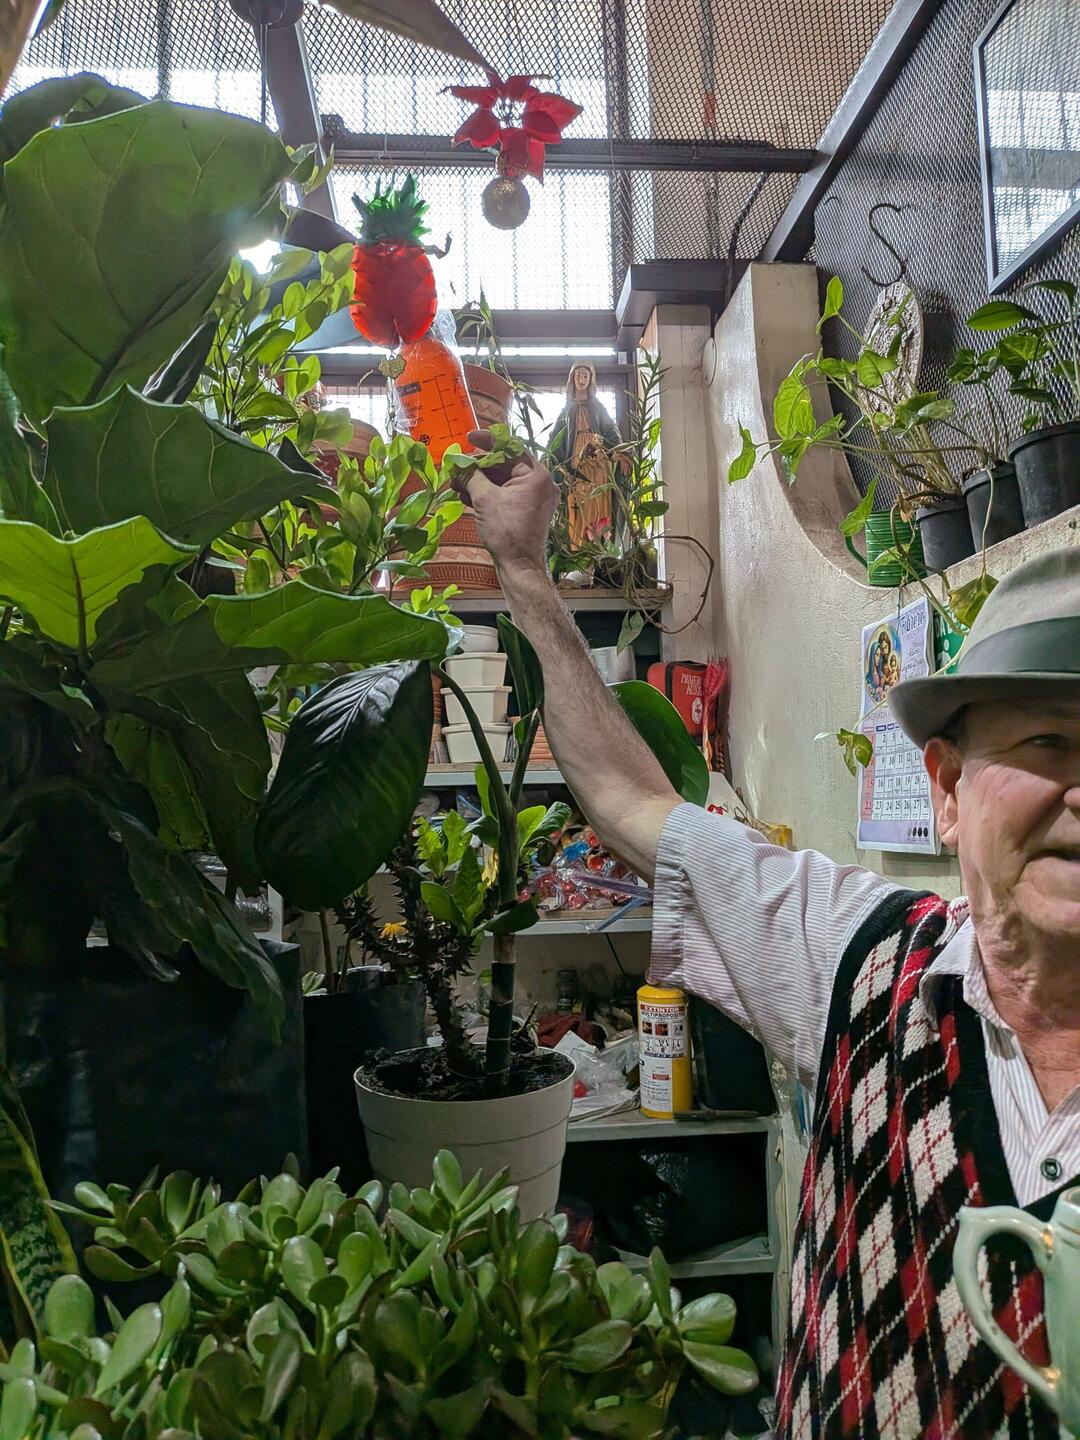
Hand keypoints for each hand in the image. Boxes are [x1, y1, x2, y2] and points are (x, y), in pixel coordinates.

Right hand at [463, 430, 558, 573]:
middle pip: (505, 464)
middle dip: (478, 467)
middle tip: (457, 468)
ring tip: (455, 484)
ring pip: (503, 481)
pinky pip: (506, 494)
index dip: (488, 441)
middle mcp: (540, 483)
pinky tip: (466, 496)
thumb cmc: (506, 532)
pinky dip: (487, 494)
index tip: (469, 438)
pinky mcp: (527, 510)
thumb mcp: (484, 499)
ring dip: (479, 481)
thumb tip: (457, 462)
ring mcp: (534, 498)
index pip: (511, 447)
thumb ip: (471, 475)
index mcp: (536, 475)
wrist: (519, 567)